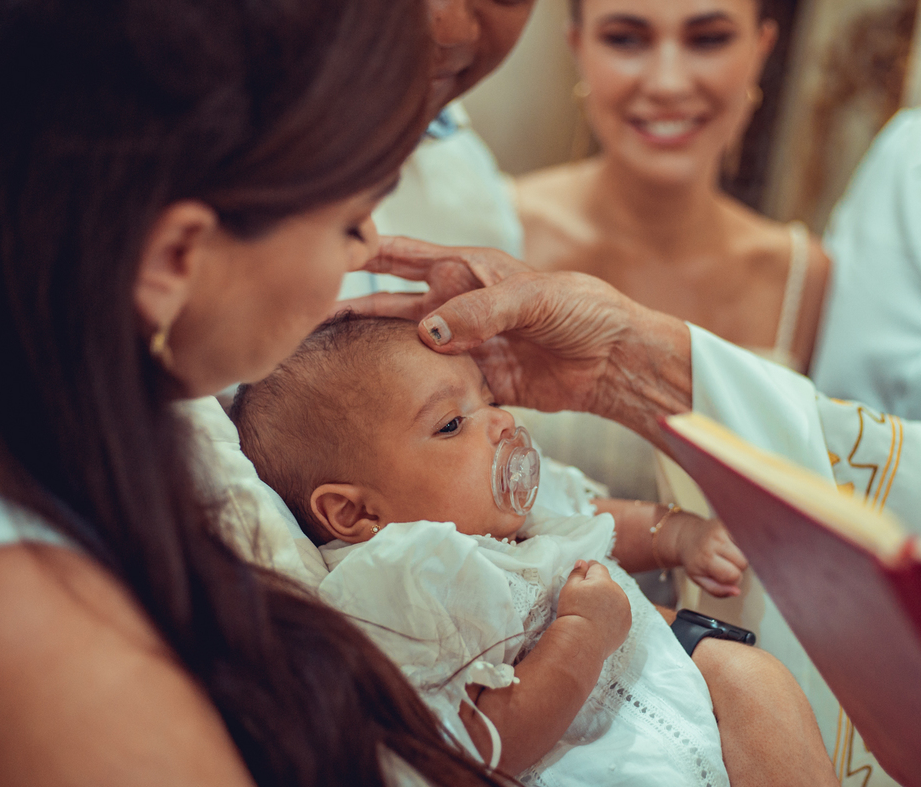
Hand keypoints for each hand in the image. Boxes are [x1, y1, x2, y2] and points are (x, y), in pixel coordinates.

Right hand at [342, 238, 691, 441]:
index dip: (361, 252)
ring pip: (407, 349)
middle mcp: (459, 306)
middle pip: (391, 306)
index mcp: (468, 270)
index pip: (402, 256)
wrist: (617, 360)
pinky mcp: (480, 383)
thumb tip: (430, 332)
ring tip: (327, 362)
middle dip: (350, 308)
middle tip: (303, 319)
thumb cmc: (585, 310)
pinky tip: (378, 399)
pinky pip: (437, 387)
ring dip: (373, 354)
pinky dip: (412, 392)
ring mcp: (467, 346)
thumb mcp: (536, 298)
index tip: (318, 255)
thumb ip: (483, 310)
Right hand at [556, 560, 631, 658]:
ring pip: (615, 599)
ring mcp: (624, 609)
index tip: (584, 573)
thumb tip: (583, 562)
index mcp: (604, 581)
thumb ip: (577, 573)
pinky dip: (612, 615)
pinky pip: (619, 614)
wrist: (582, 641)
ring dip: (607, 601)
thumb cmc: (573, 613)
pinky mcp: (626, 624)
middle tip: (585, 598)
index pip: (598, 567)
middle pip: (608, 583)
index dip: (589, 569)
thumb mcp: (569, 589)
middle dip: (598, 587)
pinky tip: (600, 622)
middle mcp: (618, 592)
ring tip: (593, 612)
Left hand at [667, 515, 747, 597]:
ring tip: (727, 553)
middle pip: (744, 563)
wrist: (687, 536)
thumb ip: (717, 590)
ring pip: (748, 550)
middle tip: (725, 563)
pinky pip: (746, 537)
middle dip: (737, 567)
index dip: (732, 579)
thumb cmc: (694, 559)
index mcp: (706, 558)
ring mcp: (723, 528)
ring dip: (741, 554)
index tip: (725, 575)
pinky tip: (731, 544)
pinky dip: (742, 543)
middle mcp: (715, 541)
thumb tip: (737, 592)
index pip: (733, 575)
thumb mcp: (699, 579)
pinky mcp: (729, 521)